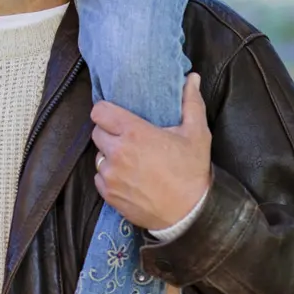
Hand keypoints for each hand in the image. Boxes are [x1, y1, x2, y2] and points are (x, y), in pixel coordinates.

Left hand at [91, 73, 211, 230]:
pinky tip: (126, 177)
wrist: (190, 215)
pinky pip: (99, 178)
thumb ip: (191, 102)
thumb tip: (193, 77)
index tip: (116, 115)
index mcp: (134, 132)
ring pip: (98, 156)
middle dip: (108, 132)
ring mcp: (111, 176)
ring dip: (109, 155)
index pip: (99, 111)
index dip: (106, 111)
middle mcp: (117, 152)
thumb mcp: (197, 134)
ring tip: (127, 158)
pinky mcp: (109, 196)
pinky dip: (109, 176)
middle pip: (97, 132)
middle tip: (126, 137)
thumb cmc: (192, 172)